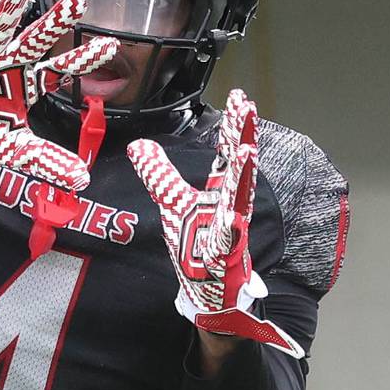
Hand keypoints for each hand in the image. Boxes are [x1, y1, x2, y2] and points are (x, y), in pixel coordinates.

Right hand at [0, 0, 117, 189]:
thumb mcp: (14, 151)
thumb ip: (46, 161)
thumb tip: (82, 180)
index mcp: (25, 85)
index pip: (59, 68)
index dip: (83, 58)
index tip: (110, 45)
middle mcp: (7, 67)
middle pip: (34, 42)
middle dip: (54, 23)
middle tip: (77, 1)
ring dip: (8, 12)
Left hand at [127, 89, 303, 357]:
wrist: (209, 292)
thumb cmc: (197, 246)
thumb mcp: (172, 204)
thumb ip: (160, 175)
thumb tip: (140, 145)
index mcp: (220, 192)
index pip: (228, 154)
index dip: (234, 126)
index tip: (242, 97)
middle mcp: (230, 206)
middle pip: (238, 167)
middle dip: (243, 137)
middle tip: (248, 107)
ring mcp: (231, 231)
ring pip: (238, 199)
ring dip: (243, 175)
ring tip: (246, 149)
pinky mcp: (225, 257)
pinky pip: (227, 241)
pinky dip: (230, 229)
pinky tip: (232, 219)